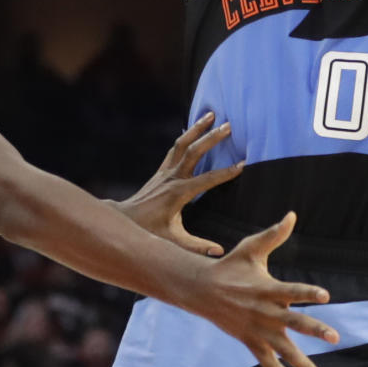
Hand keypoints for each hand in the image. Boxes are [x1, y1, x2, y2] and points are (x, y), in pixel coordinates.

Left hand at [118, 112, 240, 256]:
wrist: (124, 220)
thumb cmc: (149, 232)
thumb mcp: (173, 241)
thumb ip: (197, 246)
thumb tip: (219, 252)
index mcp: (178, 194)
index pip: (207, 180)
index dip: (226, 172)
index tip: (243, 163)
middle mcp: (171, 178)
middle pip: (194, 151)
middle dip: (212, 138)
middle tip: (230, 125)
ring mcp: (165, 172)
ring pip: (182, 144)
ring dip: (197, 128)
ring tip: (211, 114)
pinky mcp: (160, 172)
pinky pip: (174, 149)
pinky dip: (185, 137)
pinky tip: (193, 129)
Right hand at [202, 212, 338, 366]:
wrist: (201, 290)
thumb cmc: (230, 266)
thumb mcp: (251, 248)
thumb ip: (274, 235)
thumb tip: (292, 215)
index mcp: (268, 288)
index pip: (293, 291)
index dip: (309, 293)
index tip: (325, 295)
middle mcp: (266, 312)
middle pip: (294, 323)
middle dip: (315, 330)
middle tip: (335, 338)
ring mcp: (259, 330)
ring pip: (285, 353)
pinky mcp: (251, 342)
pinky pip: (269, 364)